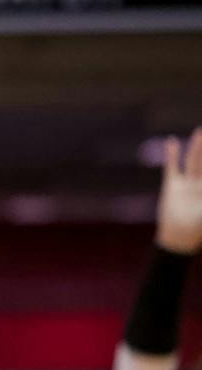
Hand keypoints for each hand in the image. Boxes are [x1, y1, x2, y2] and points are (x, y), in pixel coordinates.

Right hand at [156, 129, 201, 255]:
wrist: (178, 238)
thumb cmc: (199, 227)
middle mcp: (201, 185)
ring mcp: (187, 184)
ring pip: (193, 161)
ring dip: (196, 147)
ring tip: (200, 131)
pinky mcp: (172, 186)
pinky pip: (172, 167)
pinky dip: (171, 155)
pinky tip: (172, 142)